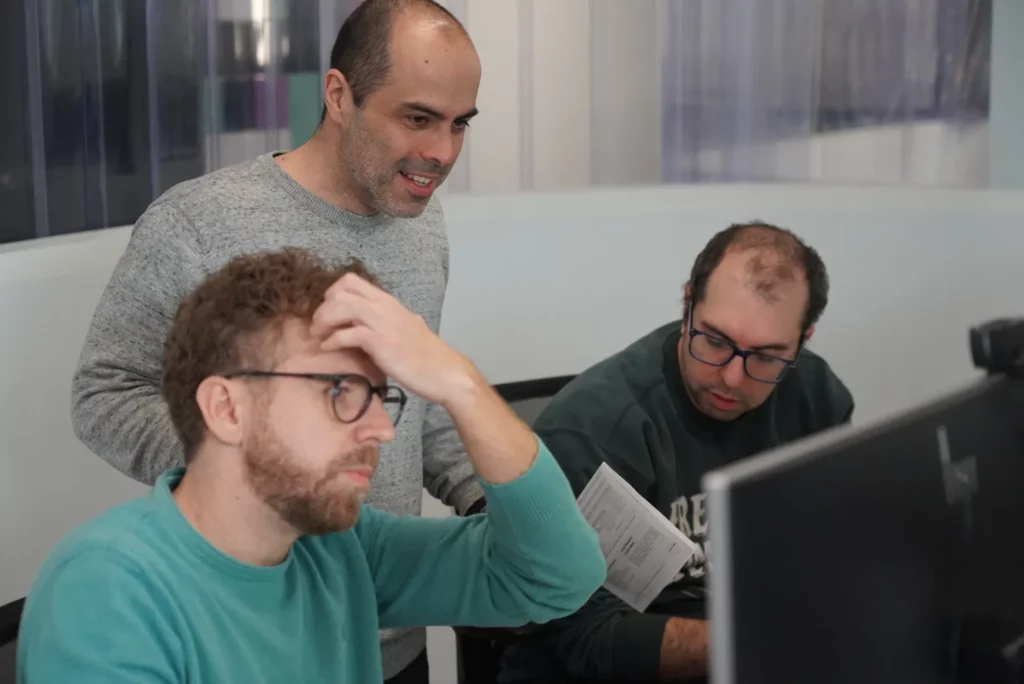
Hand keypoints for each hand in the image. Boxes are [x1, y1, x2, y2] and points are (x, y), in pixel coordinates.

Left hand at [310, 273, 478, 406]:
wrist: (444, 371)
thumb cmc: (427, 355)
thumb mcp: (406, 327)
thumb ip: (388, 321)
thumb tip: (374, 325)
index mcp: (388, 301)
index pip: (351, 281)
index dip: (333, 293)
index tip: (329, 311)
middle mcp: (383, 306)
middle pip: (341, 290)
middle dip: (323, 307)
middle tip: (319, 325)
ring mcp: (381, 323)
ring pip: (340, 307)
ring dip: (323, 320)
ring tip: (318, 335)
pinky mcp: (379, 342)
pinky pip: (346, 334)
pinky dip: (332, 340)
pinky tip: (328, 348)